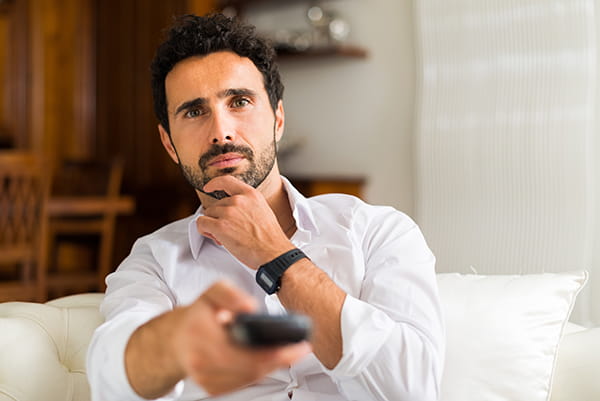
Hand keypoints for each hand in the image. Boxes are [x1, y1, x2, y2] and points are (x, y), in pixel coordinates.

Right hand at [172, 281, 310, 394]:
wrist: (177, 338)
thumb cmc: (199, 315)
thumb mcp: (213, 292)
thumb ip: (231, 294)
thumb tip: (250, 308)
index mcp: (200, 333)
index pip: (244, 351)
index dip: (275, 352)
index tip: (298, 346)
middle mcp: (200, 359)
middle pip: (251, 368)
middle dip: (280, 359)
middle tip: (299, 349)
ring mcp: (205, 377)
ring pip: (249, 378)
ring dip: (271, 366)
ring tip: (287, 352)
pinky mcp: (211, 387)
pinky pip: (243, 384)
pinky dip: (257, 372)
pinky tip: (265, 360)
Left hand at [197, 175, 293, 268]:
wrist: (273, 253)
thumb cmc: (270, 238)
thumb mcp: (262, 211)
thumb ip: (247, 205)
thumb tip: (232, 210)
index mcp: (251, 195)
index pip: (227, 181)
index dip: (214, 183)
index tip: (209, 187)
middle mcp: (239, 200)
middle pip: (216, 204)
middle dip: (218, 217)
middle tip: (229, 231)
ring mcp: (229, 212)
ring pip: (208, 214)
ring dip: (212, 225)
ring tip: (225, 236)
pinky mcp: (220, 226)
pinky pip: (201, 223)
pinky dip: (204, 231)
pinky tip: (216, 237)